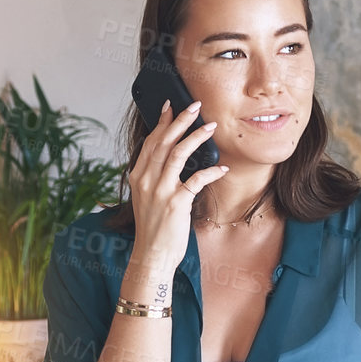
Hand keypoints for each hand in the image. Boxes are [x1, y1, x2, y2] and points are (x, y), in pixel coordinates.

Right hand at [127, 98, 228, 275]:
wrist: (152, 256)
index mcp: (138, 176)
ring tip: (211, 126)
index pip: (150, 142)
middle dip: (180, 121)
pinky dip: (210, 172)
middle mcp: (146, 181)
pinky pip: (195, 180)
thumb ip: (155, 177)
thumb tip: (173, 156)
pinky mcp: (176, 204)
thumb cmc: (154, 227)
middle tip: (195, 105)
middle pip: (163, 142)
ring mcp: (160, 192)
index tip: (170, 105)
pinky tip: (222, 168)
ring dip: (195, 138)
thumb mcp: (148, 198)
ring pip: (177, 154)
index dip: (161, 122)